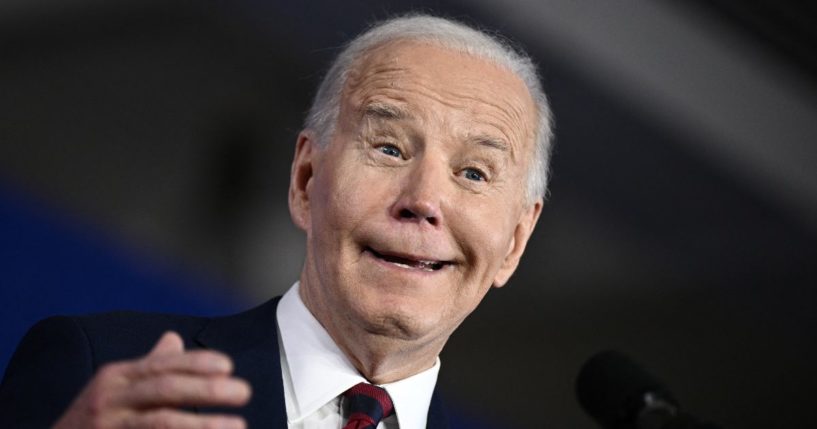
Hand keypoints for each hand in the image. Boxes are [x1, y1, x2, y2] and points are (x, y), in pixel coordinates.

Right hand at [53, 331, 250, 428]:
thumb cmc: (91, 420)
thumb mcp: (113, 388)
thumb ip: (147, 367)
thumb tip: (174, 340)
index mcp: (116, 378)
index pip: (162, 364)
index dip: (197, 363)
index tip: (229, 365)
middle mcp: (110, 400)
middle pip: (165, 390)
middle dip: (208, 390)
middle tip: (244, 391)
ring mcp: (110, 428)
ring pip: (162, 423)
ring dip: (203, 425)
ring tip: (239, 426)